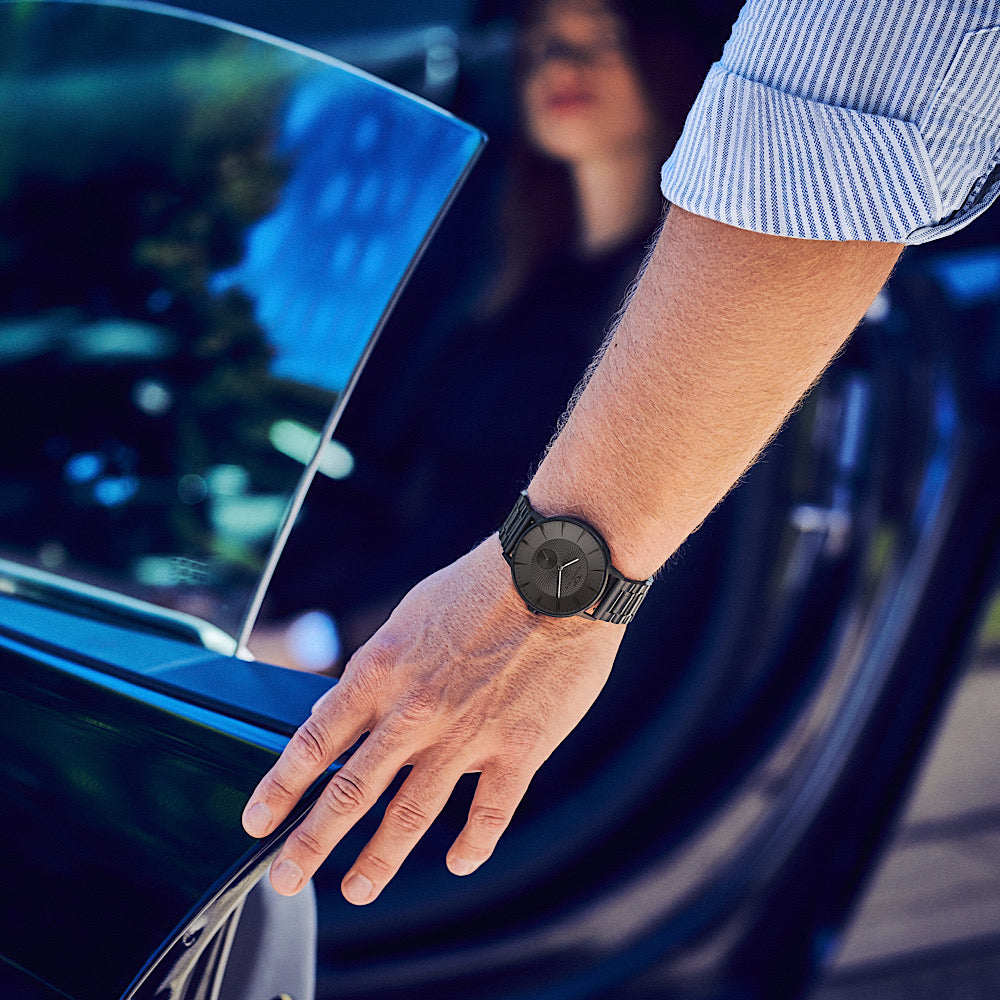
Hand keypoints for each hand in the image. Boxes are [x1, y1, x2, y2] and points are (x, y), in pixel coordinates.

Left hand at [241, 536, 624, 904]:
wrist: (555, 575)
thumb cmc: (482, 585)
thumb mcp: (409, 616)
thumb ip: (375, 670)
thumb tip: (335, 708)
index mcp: (382, 673)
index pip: (315, 742)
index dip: (280, 788)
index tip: (258, 820)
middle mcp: (415, 713)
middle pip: (349, 793)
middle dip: (310, 843)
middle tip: (284, 877)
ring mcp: (466, 737)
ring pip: (410, 817)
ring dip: (377, 861)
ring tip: (356, 888)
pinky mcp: (518, 750)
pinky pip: (488, 814)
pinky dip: (472, 845)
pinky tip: (460, 861)